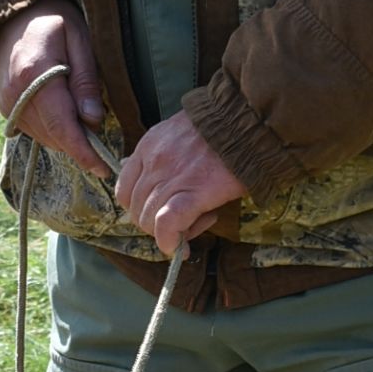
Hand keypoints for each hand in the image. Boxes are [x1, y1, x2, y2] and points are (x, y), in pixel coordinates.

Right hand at [0, 0, 109, 175]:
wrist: (9, 17)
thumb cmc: (51, 21)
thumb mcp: (79, 38)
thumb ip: (86, 79)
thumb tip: (93, 120)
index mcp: (34, 73)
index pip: (61, 124)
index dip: (83, 150)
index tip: (103, 168)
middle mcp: (15, 95)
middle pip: (54, 136)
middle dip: (81, 146)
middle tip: (105, 146)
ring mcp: (7, 105)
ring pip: (46, 138)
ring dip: (68, 138)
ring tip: (85, 119)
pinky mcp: (6, 110)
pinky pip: (36, 131)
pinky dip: (55, 130)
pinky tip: (66, 114)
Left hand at [115, 112, 242, 256]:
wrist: (247, 121)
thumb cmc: (219, 129)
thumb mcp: (177, 133)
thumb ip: (159, 155)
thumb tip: (146, 176)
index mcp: (147, 146)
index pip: (125, 190)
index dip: (140, 209)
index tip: (159, 214)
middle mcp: (153, 163)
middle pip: (136, 211)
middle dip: (156, 226)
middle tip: (184, 223)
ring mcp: (171, 178)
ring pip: (149, 221)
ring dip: (170, 234)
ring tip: (197, 224)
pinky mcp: (193, 192)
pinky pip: (168, 224)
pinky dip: (170, 241)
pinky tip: (181, 250)